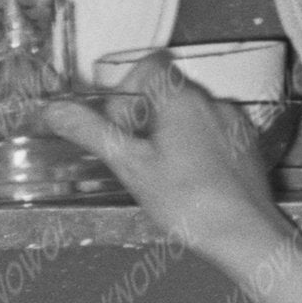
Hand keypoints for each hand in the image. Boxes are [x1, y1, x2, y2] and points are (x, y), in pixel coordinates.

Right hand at [37, 58, 288, 266]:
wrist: (247, 237)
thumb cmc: (190, 203)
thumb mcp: (131, 167)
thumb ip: (92, 133)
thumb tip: (54, 110)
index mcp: (183, 99)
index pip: (148, 66)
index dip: (126, 91)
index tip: (120, 126)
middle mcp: (213, 102)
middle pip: (168, 90)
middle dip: (145, 116)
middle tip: (136, 155)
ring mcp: (234, 124)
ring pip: (191, 112)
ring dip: (170, 132)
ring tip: (164, 172)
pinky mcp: (247, 147)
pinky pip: (214, 132)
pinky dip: (196, 146)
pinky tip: (191, 180)